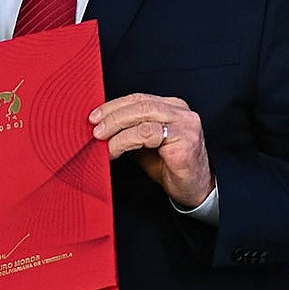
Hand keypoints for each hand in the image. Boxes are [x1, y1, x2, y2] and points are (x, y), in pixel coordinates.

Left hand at [89, 93, 213, 207]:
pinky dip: (125, 140)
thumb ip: (129, 131)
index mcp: (172, 107)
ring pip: (142, 115)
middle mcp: (180, 111)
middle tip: (94, 128)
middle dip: (112, 115)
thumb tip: (100, 126)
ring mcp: (185, 124)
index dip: (113, 105)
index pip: (138, 98)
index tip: (94, 116)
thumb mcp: (144, 144)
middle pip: (139, 104)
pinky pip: (148, 134)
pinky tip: (114, 149)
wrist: (195, 191)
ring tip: (100, 138)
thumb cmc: (169, 167)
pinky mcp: (186, 139)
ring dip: (116, 126)